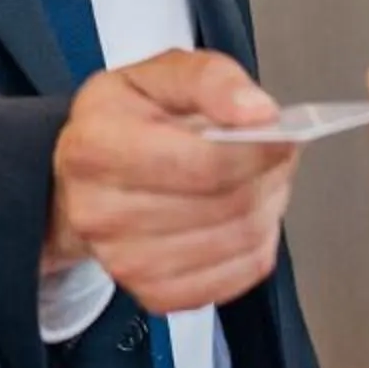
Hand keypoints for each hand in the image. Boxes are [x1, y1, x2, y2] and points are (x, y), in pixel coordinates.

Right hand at [49, 52, 296, 313]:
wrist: (85, 178)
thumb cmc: (128, 120)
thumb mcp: (161, 74)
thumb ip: (211, 80)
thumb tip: (260, 113)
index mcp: (98, 144)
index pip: (204, 163)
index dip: (259, 150)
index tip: (283, 135)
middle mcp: (99, 211)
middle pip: (224, 205)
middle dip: (266, 178)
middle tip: (277, 155)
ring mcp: (122, 261)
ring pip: (235, 243)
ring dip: (265, 210)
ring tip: (259, 182)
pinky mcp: (150, 294)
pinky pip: (231, 281)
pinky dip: (253, 249)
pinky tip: (242, 219)